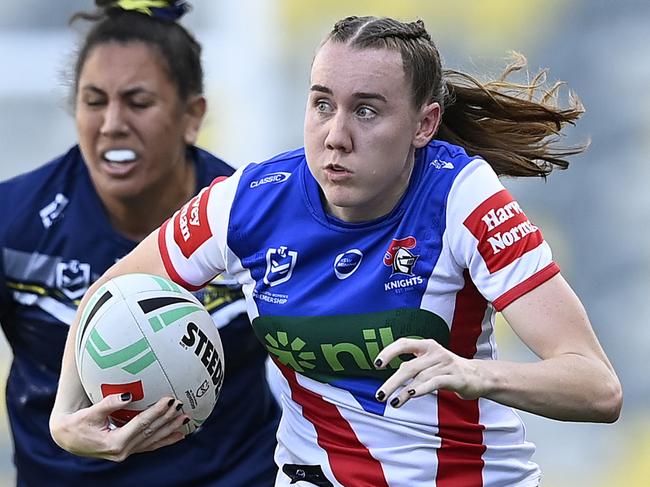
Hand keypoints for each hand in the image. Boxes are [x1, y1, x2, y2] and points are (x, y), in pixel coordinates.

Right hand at [50, 393, 188, 461]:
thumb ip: (109, 404)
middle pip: (150, 432)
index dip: (156, 412)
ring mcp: (125, 453)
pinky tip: (177, 435)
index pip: (141, 424)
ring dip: (170, 430)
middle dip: (168, 419)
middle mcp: (122, 451)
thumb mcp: (90, 413)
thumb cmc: (76, 423)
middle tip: (182, 405)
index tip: (169, 399)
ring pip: (153, 440)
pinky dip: (164, 440)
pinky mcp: (127, 450)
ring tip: (186, 419)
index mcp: (114, 442)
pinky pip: (149, 445)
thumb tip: (128, 395)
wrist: (67, 438)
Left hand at [374, 338, 484, 407]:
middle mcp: (435, 352)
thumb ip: (413, 366)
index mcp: (427, 345)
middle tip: (380, 395)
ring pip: (419, 377)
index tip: (376, 364)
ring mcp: (446, 364)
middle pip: (408, 366)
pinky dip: (421, 389)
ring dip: (404, 392)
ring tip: (393, 402)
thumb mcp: (430, 362)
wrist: (479, 376)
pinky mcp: (455, 377)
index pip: (403, 343)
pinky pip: (434, 382)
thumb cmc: (448, 370)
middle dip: (392, 382)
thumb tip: (390, 379)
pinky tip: (410, 396)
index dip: (389, 352)